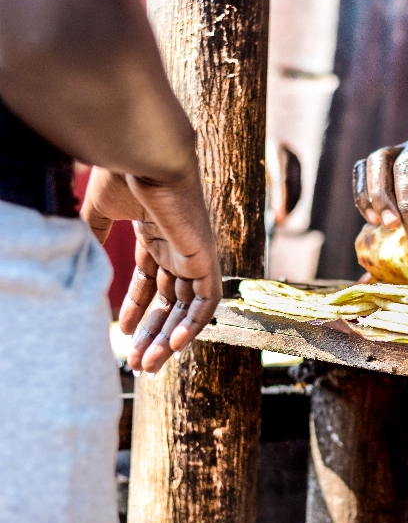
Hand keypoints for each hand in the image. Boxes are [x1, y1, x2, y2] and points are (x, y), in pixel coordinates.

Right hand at [82, 166, 221, 372]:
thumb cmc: (124, 177)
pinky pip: (207, 301)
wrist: (147, 157)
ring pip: (186, 307)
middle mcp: (179, 247)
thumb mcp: (102, 212)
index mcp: (157, 236)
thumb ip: (97, 235)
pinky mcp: (205, 258)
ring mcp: (194, 254)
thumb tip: (85, 256)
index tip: (124, 333)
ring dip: (168, 338)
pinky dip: (194, 324)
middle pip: (170, 300)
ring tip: (147, 364)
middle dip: (153, 333)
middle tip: (137, 363)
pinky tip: (175, 346)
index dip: (139, 310)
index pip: (152, 282)